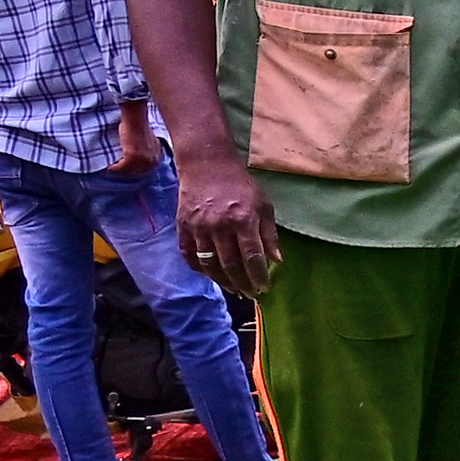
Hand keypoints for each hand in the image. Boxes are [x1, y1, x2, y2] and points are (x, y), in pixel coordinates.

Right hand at [111, 106, 155, 178]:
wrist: (136, 119)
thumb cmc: (139, 127)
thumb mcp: (148, 142)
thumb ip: (147, 152)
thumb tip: (139, 158)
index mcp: (157, 157)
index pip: (146, 170)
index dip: (134, 170)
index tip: (126, 170)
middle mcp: (152, 160)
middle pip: (137, 172)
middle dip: (127, 171)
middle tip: (117, 170)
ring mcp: (143, 160)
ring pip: (129, 170)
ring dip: (120, 170)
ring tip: (112, 169)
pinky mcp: (133, 156)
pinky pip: (122, 167)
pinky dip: (115, 168)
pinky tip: (110, 168)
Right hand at [175, 160, 278, 297]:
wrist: (207, 166)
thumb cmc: (241, 186)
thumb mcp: (264, 206)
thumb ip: (269, 234)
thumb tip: (276, 261)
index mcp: (243, 220)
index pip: (252, 257)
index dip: (259, 276)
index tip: (265, 288)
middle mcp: (219, 226)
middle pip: (231, 265)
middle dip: (243, 283)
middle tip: (251, 295)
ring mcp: (198, 227)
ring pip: (209, 264)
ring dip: (222, 281)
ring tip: (234, 289)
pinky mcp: (183, 226)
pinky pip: (189, 255)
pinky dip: (200, 269)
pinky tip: (212, 276)